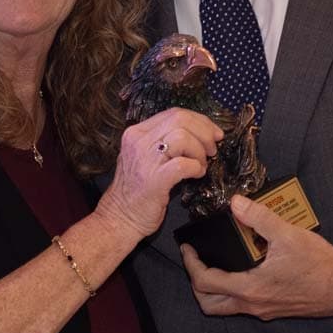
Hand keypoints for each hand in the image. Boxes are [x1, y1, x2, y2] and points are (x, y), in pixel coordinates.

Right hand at [96, 108, 222, 240]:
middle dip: (204, 132)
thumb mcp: (144, 156)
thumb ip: (163, 141)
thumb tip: (199, 134)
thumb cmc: (136, 189)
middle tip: (212, 149)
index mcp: (137, 132)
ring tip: (201, 165)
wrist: (119, 218)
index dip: (200, 121)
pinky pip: (183, 164)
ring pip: (183, 137)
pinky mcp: (153, 180)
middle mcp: (138, 141)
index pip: (174, 113)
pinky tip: (196, 174)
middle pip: (181, 120)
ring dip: (200, 151)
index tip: (213, 133)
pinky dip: (196, 167)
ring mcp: (145, 160)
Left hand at [180, 193, 332, 319]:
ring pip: (224, 307)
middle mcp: (252, 305)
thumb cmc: (319, 265)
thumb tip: (236, 203)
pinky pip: (241, 303)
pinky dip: (231, 288)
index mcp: (250, 288)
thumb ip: (259, 218)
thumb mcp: (288, 235)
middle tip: (195, 260)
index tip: (187, 248)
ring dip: (212, 290)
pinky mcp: (272, 309)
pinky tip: (241, 266)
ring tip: (214, 263)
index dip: (190, 264)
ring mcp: (262, 309)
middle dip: (195, 283)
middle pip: (209, 304)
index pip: (205, 282)